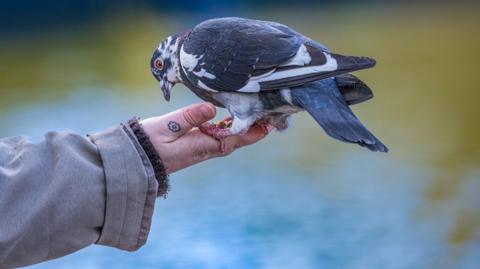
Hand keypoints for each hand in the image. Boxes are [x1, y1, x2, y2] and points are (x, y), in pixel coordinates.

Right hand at [141, 102, 269, 173]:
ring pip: (227, 139)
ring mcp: (199, 149)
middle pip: (236, 140)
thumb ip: (189, 117)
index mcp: (202, 145)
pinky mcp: (192, 147)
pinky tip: (229, 121)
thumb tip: (212, 108)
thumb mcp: (167, 126)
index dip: (253, 131)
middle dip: (253, 130)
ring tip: (256, 117)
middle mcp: (204, 149)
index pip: (234, 138)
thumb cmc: (148, 142)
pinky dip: (227, 129)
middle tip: (270, 116)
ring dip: (242, 130)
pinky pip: (216, 138)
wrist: (133, 161)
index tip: (270, 123)